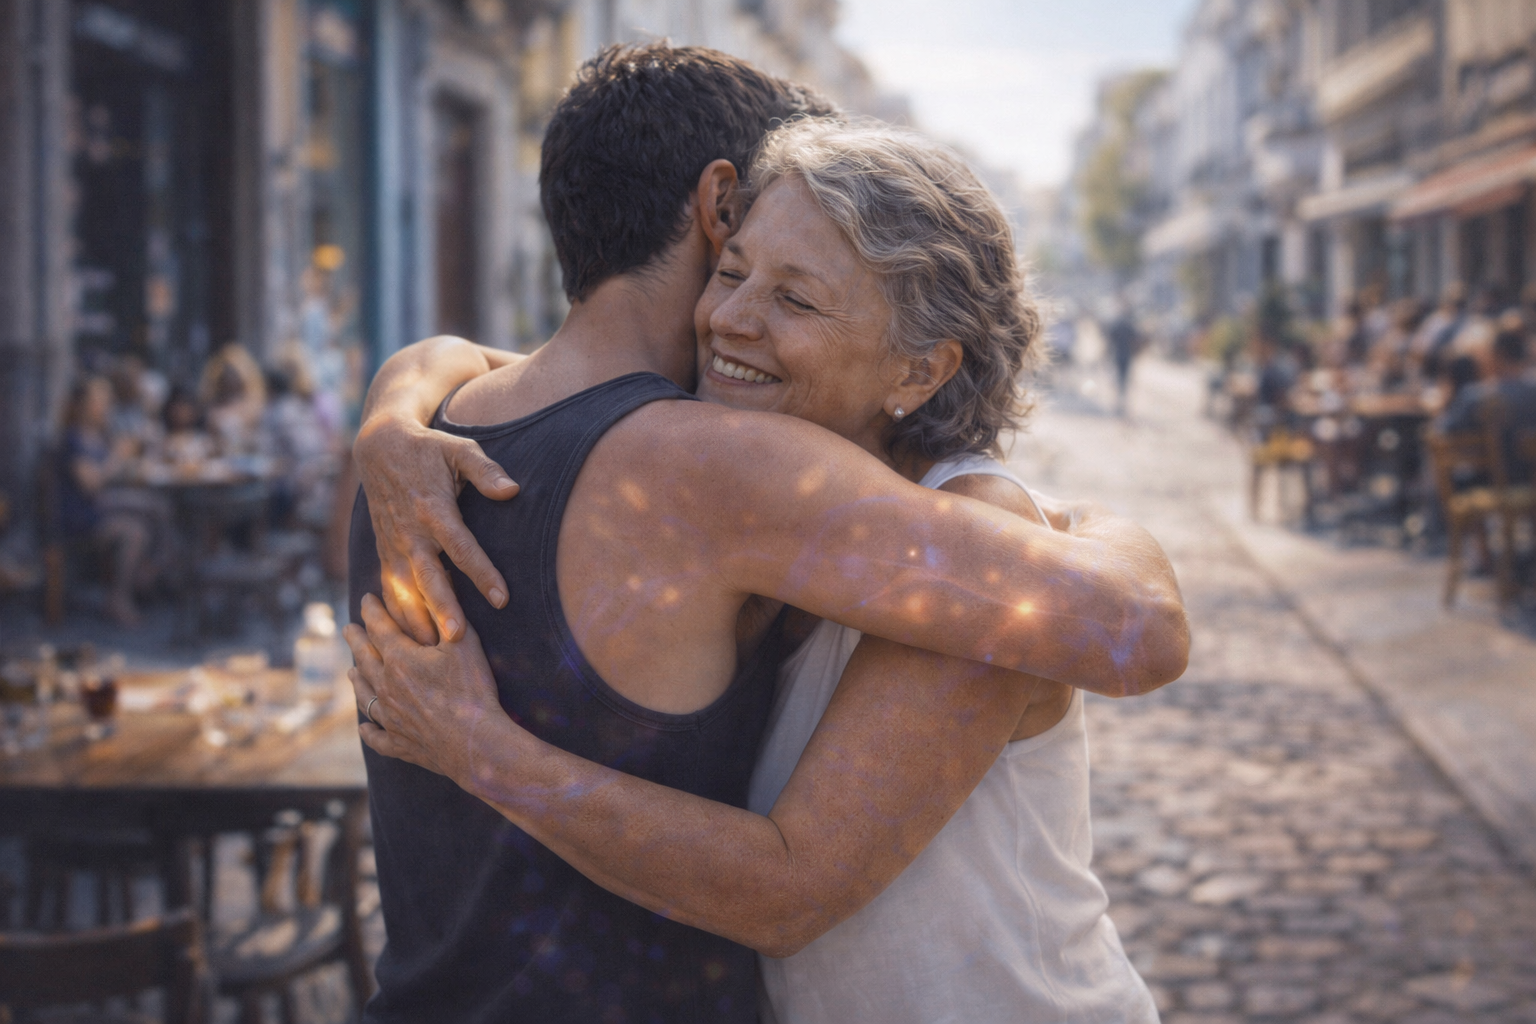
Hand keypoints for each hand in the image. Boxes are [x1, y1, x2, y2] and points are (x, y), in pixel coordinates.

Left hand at [344, 593, 505, 786]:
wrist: (474, 742)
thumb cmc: (472, 690)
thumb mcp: (464, 644)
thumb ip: (446, 616)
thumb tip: (439, 586)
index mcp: (400, 659)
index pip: (379, 628)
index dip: (372, 611)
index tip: (366, 599)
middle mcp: (386, 687)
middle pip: (364, 658)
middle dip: (355, 640)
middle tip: (347, 628)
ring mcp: (390, 718)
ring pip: (364, 695)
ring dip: (356, 681)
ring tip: (350, 672)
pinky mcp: (398, 744)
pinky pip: (376, 736)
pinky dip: (368, 730)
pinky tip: (364, 727)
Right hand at [352, 412, 518, 643]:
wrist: (379, 447)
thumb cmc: (429, 449)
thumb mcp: (459, 449)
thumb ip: (485, 470)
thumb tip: (512, 490)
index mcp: (433, 509)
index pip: (461, 547)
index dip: (481, 573)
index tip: (501, 599)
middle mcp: (411, 532)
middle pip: (428, 576)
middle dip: (441, 608)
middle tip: (454, 638)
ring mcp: (394, 544)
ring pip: (403, 589)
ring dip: (414, 620)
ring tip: (428, 650)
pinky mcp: (385, 551)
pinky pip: (388, 587)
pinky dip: (395, 613)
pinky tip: (405, 638)